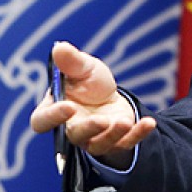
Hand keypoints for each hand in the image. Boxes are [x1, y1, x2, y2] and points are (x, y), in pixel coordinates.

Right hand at [30, 41, 156, 167]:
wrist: (110, 94)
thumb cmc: (89, 82)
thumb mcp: (83, 67)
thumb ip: (71, 61)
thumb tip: (59, 48)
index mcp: (55, 109)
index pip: (42, 120)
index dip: (52, 116)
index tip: (68, 107)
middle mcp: (71, 129)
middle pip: (74, 136)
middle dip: (88, 129)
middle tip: (101, 120)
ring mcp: (93, 139)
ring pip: (99, 144)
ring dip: (112, 134)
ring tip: (124, 121)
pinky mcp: (115, 144)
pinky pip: (126, 144)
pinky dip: (138, 135)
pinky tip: (149, 123)